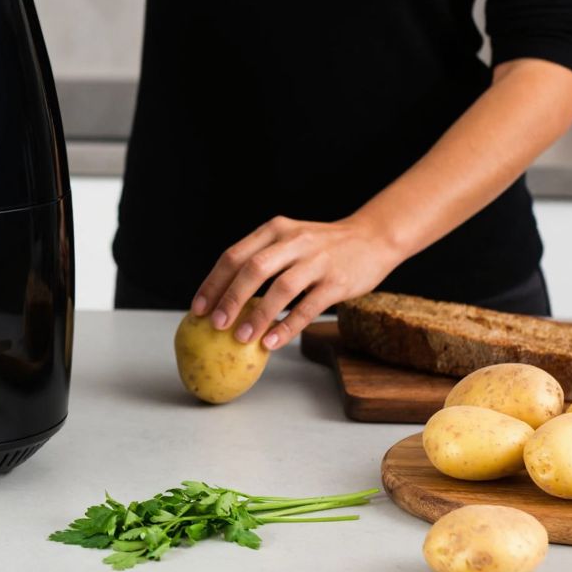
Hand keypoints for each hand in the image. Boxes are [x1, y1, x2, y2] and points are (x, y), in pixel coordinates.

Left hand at [191, 215, 404, 349]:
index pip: (234, 256)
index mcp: (274, 230)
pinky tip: (272, 341)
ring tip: (241, 338)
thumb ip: (261, 258)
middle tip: (216, 324)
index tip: (198, 309)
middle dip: (230, 299)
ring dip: (257, 315)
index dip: (213, 283)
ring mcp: (317, 260)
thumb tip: (224, 297)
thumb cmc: (322, 246)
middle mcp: (293, 241)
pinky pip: (308, 307)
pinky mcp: (337, 281)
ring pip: (280, 289)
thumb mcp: (288, 239)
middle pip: (253, 269)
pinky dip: (287, 326)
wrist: (373, 238)